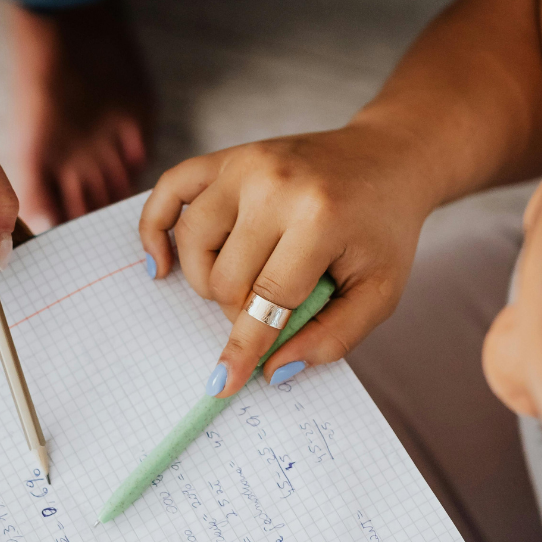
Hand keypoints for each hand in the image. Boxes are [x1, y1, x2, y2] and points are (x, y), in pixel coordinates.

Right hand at [138, 121, 438, 395]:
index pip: (267, 299)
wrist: (387, 160)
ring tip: (243, 282)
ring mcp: (245, 164)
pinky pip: (169, 189)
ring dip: (207, 279)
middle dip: (242, 309)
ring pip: (191, 242)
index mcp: (318, 217)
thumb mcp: (380, 292)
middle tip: (275, 304)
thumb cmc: (382, 230)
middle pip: (224, 277)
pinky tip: (162, 262)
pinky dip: (154, 228)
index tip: (223, 384)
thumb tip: (274, 371)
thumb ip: (333, 337)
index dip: (245, 348)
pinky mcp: (228, 156)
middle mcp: (274, 185)